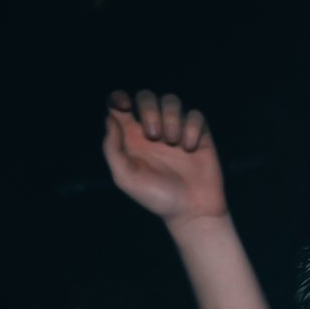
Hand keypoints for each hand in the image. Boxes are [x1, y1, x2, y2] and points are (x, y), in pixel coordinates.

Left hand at [103, 89, 226, 223]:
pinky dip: (192, 129)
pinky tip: (191, 149)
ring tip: (173, 143)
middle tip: (153, 136)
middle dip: (149, 110)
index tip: (125, 106)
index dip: (118, 97)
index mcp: (130, 136)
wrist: (192, 211)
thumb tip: (110, 119)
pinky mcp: (199, 135)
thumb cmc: (156, 198)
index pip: (119, 104)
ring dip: (171, 118)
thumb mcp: (125, 178)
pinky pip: (196, 115)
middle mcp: (152, 129)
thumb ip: (112, 149)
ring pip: (171, 101)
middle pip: (146, 96)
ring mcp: (176, 130)